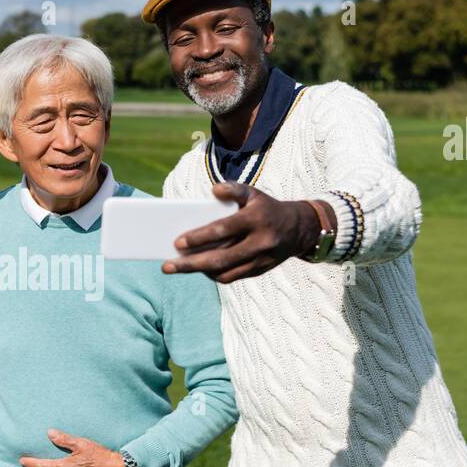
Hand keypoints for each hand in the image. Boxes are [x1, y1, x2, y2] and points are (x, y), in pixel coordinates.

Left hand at [162, 182, 325, 283]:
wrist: (300, 229)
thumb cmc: (267, 209)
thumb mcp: (254, 194)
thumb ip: (234, 189)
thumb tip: (213, 191)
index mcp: (256, 219)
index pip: (223, 230)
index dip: (199, 238)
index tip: (177, 243)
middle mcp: (260, 242)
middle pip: (220, 258)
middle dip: (190, 264)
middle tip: (167, 266)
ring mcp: (261, 260)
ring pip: (225, 272)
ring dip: (200, 271)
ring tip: (179, 267)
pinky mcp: (261, 271)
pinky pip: (232, 277)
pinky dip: (213, 274)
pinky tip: (200, 268)